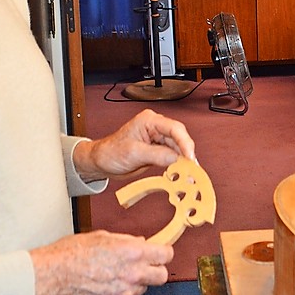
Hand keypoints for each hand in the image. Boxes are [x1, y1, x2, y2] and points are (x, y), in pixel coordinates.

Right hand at [32, 230, 172, 294]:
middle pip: (162, 276)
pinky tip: (108, 288)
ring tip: (114, 276)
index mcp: (132, 252)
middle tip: (144, 267)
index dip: (162, 253)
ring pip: (143, 290)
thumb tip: (140, 243)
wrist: (52, 276)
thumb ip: (126, 241)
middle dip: (155, 271)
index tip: (160, 254)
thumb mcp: (102, 237)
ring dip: (135, 284)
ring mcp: (125, 294)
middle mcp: (133, 274)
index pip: (166, 254)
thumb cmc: (71, 254)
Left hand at [73, 109, 195, 181]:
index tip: (190, 158)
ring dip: (184, 162)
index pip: (174, 128)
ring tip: (189, 174)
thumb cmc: (110, 152)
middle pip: (180, 138)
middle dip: (187, 154)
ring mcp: (157, 139)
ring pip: (178, 149)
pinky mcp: (157, 151)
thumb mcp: (133, 153)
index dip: (185, 143)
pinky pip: (172, 157)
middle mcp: (156, 127)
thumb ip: (157, 155)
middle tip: (193, 169)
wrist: (101, 162)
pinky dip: (178, 165)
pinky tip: (181, 173)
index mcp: (149, 120)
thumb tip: (177, 159)